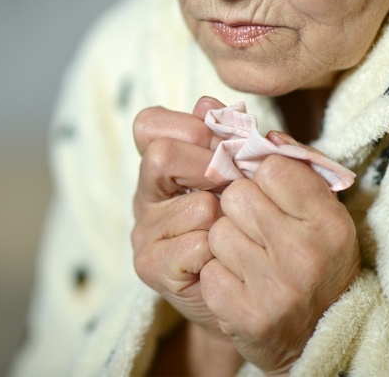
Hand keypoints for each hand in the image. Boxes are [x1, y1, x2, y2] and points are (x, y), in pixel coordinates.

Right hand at [132, 97, 244, 375]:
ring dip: (226, 216)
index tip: (221, 143)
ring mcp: (143, 232)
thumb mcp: (241, 174)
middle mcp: (146, 196)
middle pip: (160, 156)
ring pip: (192, 205)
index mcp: (161, 167)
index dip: (187, 126)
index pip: (149, 124)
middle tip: (234, 185)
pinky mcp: (150, 266)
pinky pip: (195, 245)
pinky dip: (221, 249)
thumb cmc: (243, 224)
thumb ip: (229, 137)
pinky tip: (225, 257)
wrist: (244, 286)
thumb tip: (207, 102)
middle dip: (209, 166)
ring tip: (237, 229)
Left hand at [200, 137, 360, 375]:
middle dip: (237, 207)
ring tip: (248, 259)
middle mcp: (307, 254)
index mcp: (329, 222)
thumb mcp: (316, 211)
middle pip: (237, 196)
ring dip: (224, 242)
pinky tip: (239, 285)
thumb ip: (282, 160)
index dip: (259, 174)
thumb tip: (221, 108)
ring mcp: (277, 288)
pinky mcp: (248, 316)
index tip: (263, 189)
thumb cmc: (314, 260)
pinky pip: (208, 270)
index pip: (272, 165)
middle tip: (253, 227)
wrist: (319, 335)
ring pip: (216, 231)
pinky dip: (216, 275)